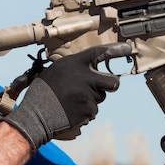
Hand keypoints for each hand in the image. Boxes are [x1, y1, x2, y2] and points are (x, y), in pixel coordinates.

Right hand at [5, 43, 131, 150]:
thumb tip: (89, 73)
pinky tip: (70, 112)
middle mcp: (85, 77)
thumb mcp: (54, 72)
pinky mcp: (89, 110)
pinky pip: (92, 111)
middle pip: (112, 82)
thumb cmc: (42, 92)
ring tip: (70, 102)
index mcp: (74, 63)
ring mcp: (88, 94)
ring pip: (99, 98)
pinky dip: (84, 113)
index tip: (128, 48)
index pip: (99, 53)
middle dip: (111, 85)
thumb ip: (74, 70)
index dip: (115, 50)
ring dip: (90, 101)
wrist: (36, 115)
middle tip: (102, 87)